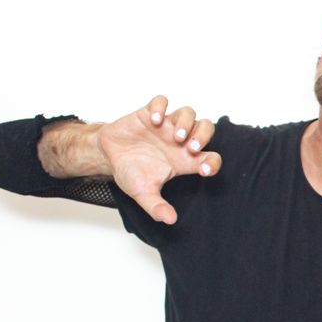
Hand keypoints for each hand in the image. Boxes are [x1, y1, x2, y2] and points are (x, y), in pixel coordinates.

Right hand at [96, 95, 221, 223]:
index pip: (211, 158)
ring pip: (188, 113)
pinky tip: (154, 120)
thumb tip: (169, 220)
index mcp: (184, 160)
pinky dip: (160, 107)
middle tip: (190, 148)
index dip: (213, 163)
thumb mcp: (143, 194)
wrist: (108, 156)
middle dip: (203, 136)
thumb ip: (156, 206)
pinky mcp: (149, 114)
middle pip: (205, 128)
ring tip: (174, 135)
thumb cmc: (131, 172)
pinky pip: (161, 101)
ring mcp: (166, 126)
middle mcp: (179, 141)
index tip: (204, 170)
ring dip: (186, 122)